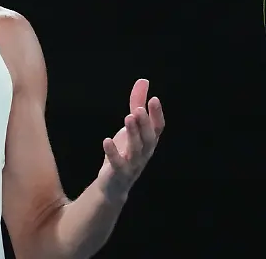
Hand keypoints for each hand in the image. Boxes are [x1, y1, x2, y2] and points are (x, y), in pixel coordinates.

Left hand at [98, 79, 164, 197]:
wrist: (114, 184)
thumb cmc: (126, 150)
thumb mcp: (132, 126)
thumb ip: (137, 103)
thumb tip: (143, 80)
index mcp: (149, 140)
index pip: (158, 127)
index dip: (157, 114)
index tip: (154, 99)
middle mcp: (145, 152)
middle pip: (148, 138)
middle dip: (145, 123)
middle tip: (138, 109)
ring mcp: (133, 164)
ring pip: (136, 149)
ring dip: (133, 134)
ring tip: (128, 118)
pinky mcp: (119, 172)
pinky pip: (118, 163)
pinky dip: (113, 152)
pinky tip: (106, 140)